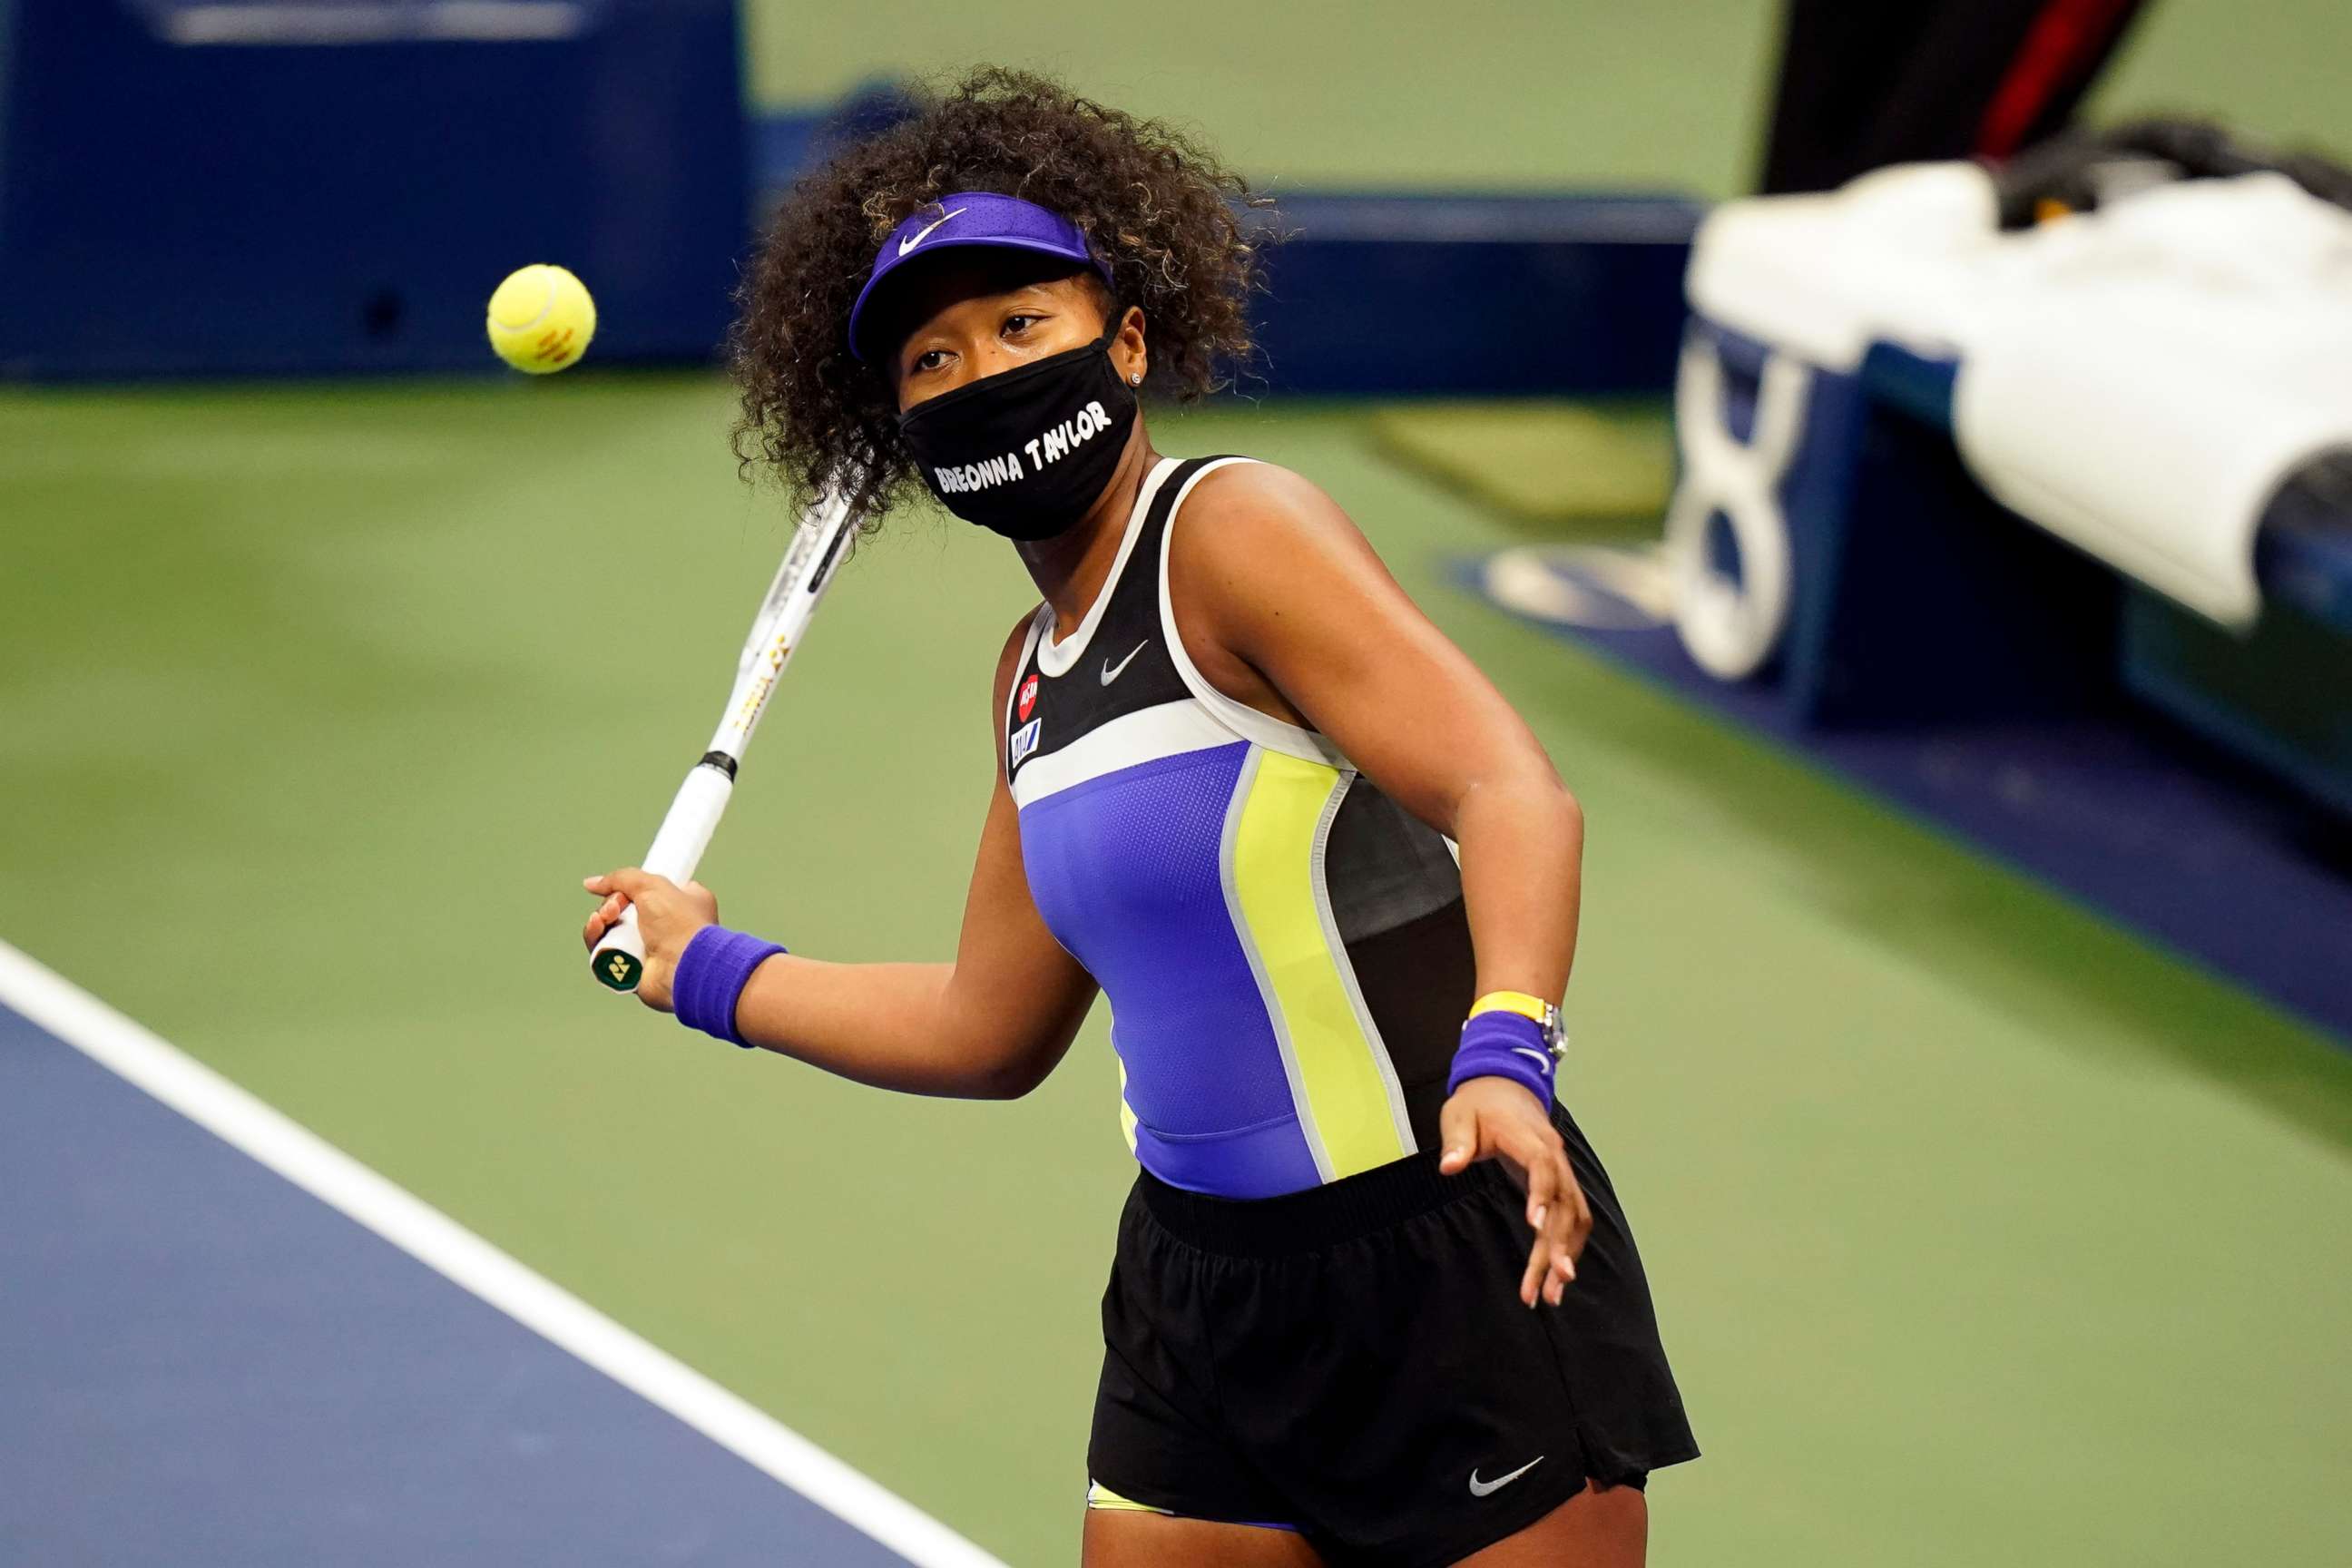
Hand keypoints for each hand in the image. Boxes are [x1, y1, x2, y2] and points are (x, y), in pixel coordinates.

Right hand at [580, 867, 718, 1011]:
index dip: (628, 889)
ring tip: (604, 919)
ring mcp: (646, 948)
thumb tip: (592, 883)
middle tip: (616, 907)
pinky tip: (596, 929)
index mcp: (679, 903)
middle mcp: (663, 927)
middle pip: (622, 910)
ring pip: (609, 930)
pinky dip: (596, 939)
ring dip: (600, 921)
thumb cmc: (681, 925)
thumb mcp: (653, 886)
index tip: (622, 889)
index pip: (646, 892)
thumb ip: (621, 878)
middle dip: (611, 904)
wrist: (684, 966)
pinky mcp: (631, 967)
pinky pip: (604, 951)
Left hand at [1438, 1076, 1590, 1307]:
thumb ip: (1458, 1142)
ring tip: (1552, 1294)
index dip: (1542, 1195)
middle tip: (1549, 1285)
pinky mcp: (1560, 1185)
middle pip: (1563, 1204)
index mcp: (1531, 1138)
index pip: (1543, 1167)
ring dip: (1566, 1255)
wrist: (1505, 1088)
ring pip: (1573, 1219)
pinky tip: (1556, 1276)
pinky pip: (1572, 1219)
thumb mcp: (1460, 1115)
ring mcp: (1561, 1172)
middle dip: (1557, 1246)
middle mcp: (1554, 1157)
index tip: (1534, 1227)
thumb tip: (1450, 1167)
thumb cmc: (1479, 1105)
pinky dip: (1567, 1248)